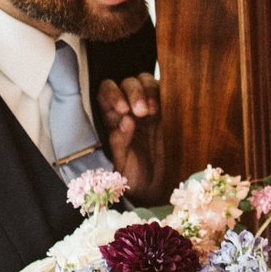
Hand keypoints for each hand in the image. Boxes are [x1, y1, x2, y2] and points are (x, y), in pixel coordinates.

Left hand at [97, 73, 162, 200]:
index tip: (122, 108)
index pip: (105, 92)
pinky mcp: (165, 112)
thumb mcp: (121, 165)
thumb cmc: (132, 177)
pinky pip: (163, 92)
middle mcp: (127, 109)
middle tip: (141, 112)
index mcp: (110, 119)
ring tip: (151, 110)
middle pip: (126, 83)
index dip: (112, 93)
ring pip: (144, 81)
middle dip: (133, 92)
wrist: (153, 190)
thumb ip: (120, 143)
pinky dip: (162, 94)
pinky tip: (161, 109)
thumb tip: (126, 121)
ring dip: (148, 90)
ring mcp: (147, 109)